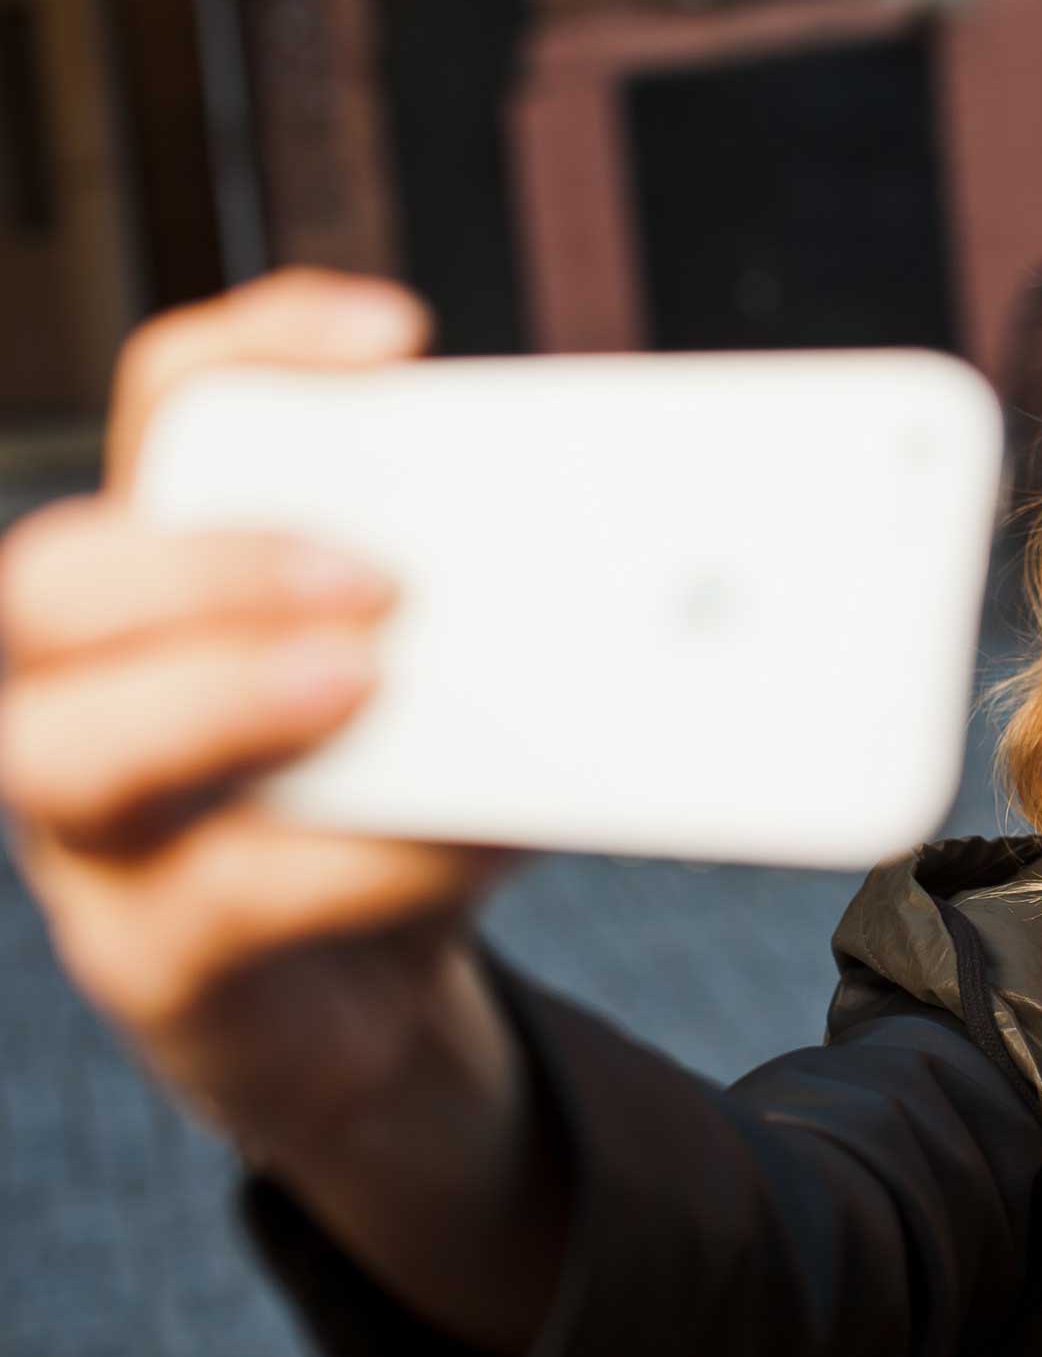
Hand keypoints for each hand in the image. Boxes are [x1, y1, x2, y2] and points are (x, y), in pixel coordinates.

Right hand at [0, 267, 531, 1164]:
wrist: (363, 1019)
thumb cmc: (400, 820)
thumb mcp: (456, 704)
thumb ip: (502, 637)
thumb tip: (665, 591)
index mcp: (173, 589)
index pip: (174, 420)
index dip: (261, 353)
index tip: (398, 336)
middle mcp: (91, 694)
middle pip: (59, 579)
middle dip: (217, 557)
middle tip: (379, 572)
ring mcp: (95, 837)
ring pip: (67, 748)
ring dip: (226, 700)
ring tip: (365, 680)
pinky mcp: (152, 962)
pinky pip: (219, 902)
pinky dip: (355, 866)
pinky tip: (456, 844)